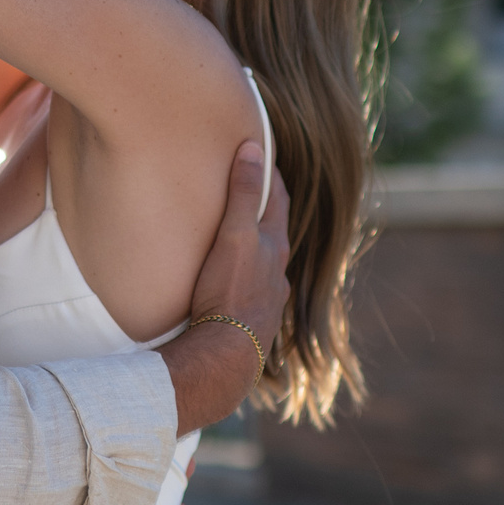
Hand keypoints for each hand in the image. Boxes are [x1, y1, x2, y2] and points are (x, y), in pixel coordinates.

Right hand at [158, 141, 290, 433]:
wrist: (225, 356)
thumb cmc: (229, 293)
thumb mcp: (234, 236)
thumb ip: (243, 194)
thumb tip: (254, 149)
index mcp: (274, 246)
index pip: (277, 199)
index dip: (267, 175)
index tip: (257, 155)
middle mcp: (277, 271)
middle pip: (272, 230)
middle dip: (260, 209)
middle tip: (243, 189)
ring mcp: (267, 298)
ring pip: (264, 262)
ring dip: (252, 246)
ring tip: (233, 236)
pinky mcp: (252, 321)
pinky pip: (251, 289)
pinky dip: (243, 275)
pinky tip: (228, 283)